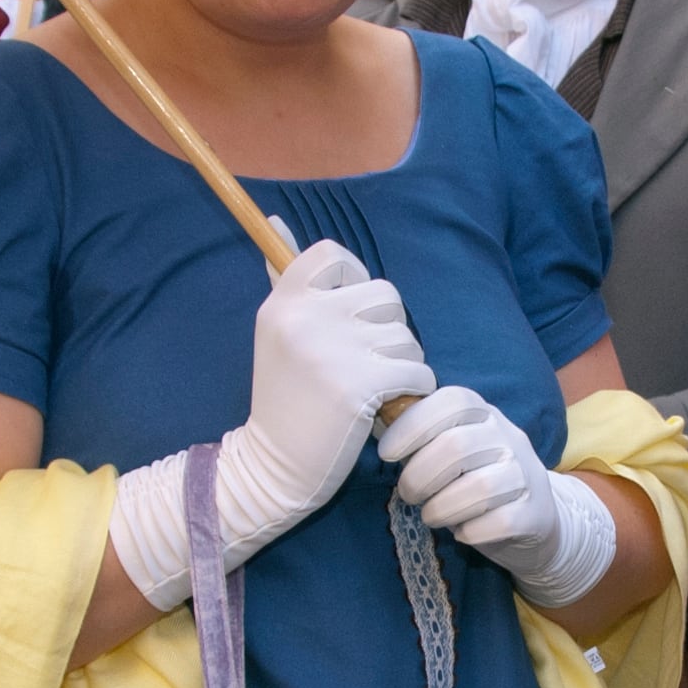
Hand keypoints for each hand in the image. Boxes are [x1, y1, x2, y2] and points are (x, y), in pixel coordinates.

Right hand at [108, 237, 431, 604]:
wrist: (271, 469)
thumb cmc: (283, 401)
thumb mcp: (276, 335)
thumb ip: (287, 282)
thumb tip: (276, 218)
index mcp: (283, 302)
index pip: (334, 255)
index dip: (355, 281)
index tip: (350, 318)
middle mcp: (304, 317)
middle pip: (384, 294)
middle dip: (388, 329)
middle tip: (369, 362)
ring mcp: (332, 350)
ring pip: (405, 335)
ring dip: (403, 364)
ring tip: (375, 389)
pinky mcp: (360, 385)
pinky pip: (416, 370)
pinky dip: (412, 391)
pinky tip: (387, 407)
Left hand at [379, 385, 618, 607]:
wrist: (534, 519)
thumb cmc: (475, 479)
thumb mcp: (452, 451)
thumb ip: (422, 438)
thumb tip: (373, 423)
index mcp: (484, 414)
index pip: (452, 402)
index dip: (413, 425)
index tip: (387, 454)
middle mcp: (509, 437)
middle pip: (458, 447)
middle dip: (419, 476)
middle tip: (408, 494)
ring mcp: (527, 474)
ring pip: (480, 488)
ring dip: (442, 508)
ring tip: (431, 516)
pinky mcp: (536, 513)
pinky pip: (500, 522)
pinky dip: (471, 532)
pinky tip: (463, 533)